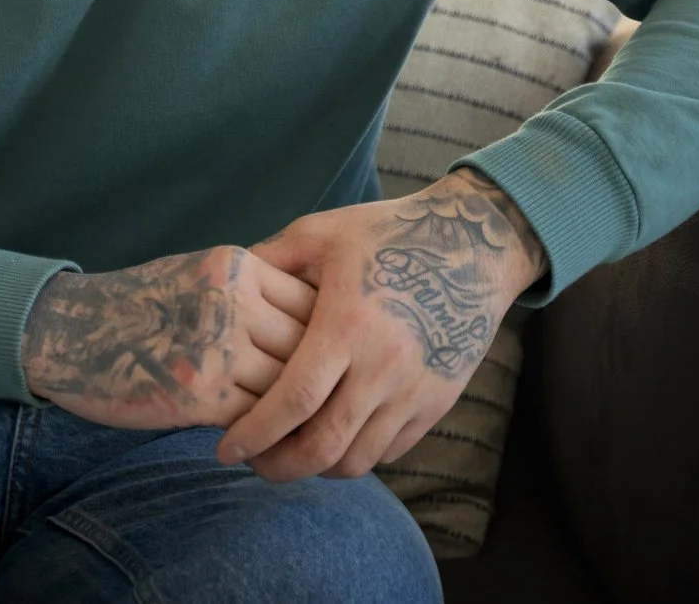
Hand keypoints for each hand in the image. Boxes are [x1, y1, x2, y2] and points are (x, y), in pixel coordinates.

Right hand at [21, 245, 316, 429]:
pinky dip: (269, 433)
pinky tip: (269, 443)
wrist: (70, 334)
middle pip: (310, 343)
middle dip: (326, 376)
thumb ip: (254, 294)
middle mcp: (231, 300)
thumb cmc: (139, 307)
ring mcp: (217, 347)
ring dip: (301, 412)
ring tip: (309, 430)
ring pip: (290, 385)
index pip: (313, 299)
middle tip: (337, 403)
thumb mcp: (201, 277)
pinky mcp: (200, 392)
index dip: (331, 333)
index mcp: (236, 266)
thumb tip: (316, 328)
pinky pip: (258, 419)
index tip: (336, 358)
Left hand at [215, 169, 545, 479]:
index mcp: (348, 324)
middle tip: (254, 462)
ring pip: (358, 459)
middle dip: (280, 466)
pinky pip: (390, 451)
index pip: (295, 399)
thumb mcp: (322, 232)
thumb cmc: (389, 233)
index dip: (256, 432)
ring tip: (291, 452)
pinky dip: (356, 455)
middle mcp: (384, 366)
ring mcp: (416, 390)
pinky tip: (334, 437)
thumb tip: (222, 287)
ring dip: (317, 467)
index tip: (225, 450)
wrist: (475, 246)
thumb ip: (270, 259)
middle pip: (325, 445)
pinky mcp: (438, 402)